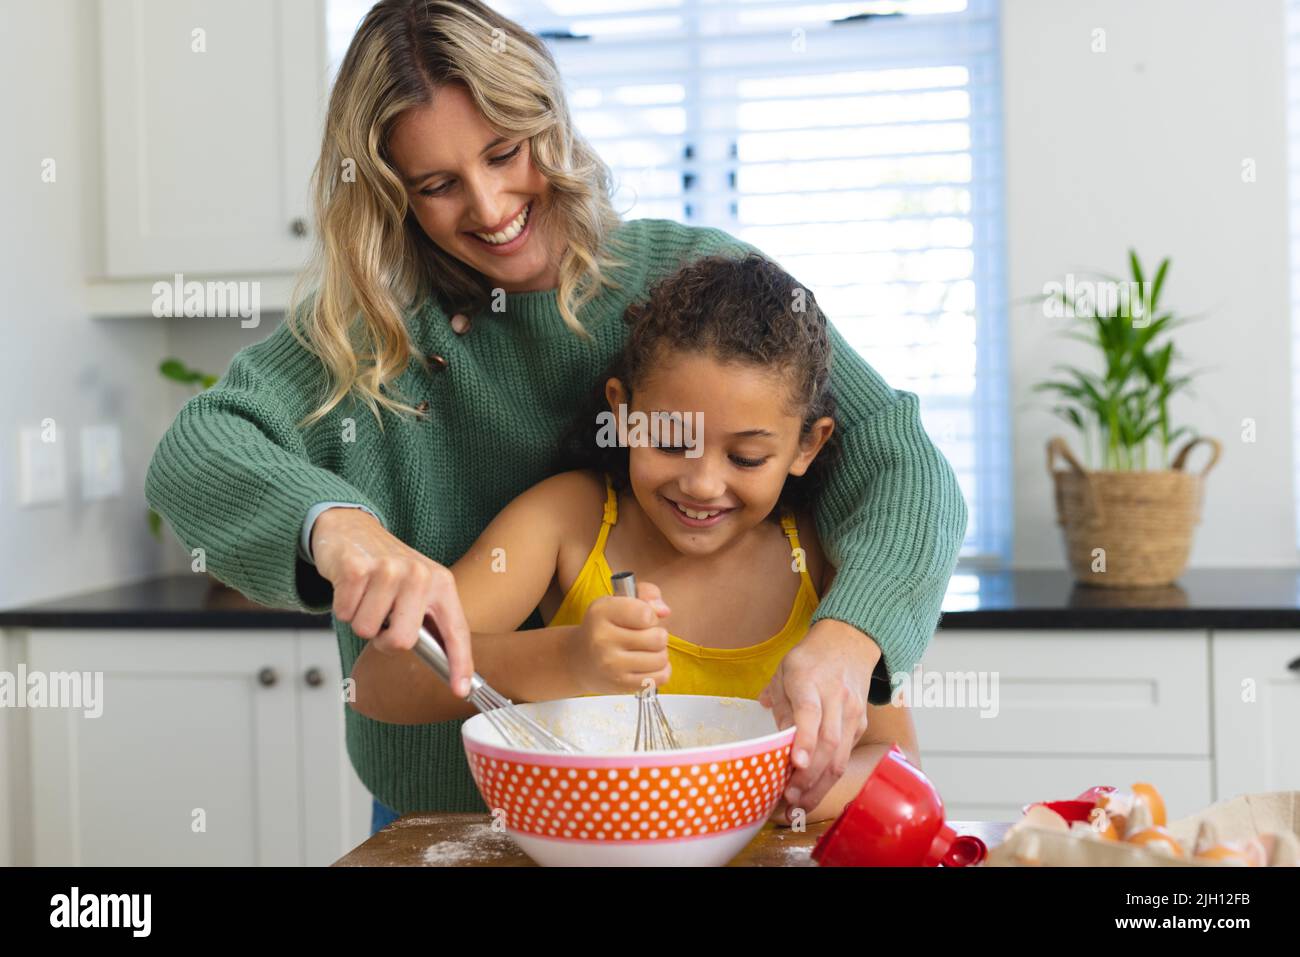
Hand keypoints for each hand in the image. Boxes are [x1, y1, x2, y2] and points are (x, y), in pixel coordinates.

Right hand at [311, 507, 473, 697]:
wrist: (352, 529)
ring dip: (360, 619)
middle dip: (384, 639)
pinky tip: (351, 587)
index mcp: (441, 583)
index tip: (461, 690)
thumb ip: (428, 620)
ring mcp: (388, 570)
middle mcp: (419, 575)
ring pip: (367, 630)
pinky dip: (343, 607)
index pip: (456, 630)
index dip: (459, 663)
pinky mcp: (356, 568)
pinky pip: (345, 614)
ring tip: (366, 595)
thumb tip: (442, 665)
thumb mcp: (418, 587)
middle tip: (382, 617)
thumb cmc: (388, 567)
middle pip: (401, 641)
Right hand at [566, 581, 671, 693]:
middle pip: (658, 638)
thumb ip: (647, 594)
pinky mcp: (621, 685)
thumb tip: (664, 611)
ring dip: (659, 653)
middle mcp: (602, 639)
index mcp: (601, 612)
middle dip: (658, 635)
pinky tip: (648, 665)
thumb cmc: (605, 627)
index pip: (646, 614)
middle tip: (644, 636)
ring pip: (661, 658)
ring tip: (645, 650)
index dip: (651, 615)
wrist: (580, 660)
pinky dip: (661, 670)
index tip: (642, 618)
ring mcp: (611, 666)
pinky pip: (660, 677)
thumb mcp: (619, 600)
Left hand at [759, 619, 878, 819]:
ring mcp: (852, 712)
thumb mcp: (784, 672)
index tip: (795, 763)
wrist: (850, 641)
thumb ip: (779, 705)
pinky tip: (812, 791)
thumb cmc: (810, 659)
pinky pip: (845, 756)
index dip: (803, 740)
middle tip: (789, 797)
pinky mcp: (859, 724)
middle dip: (809, 776)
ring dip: (819, 785)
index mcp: (809, 679)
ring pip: (839, 756)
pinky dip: (828, 777)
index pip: (809, 712)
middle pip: (827, 742)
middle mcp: (835, 697)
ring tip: (798, 805)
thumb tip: (771, 742)